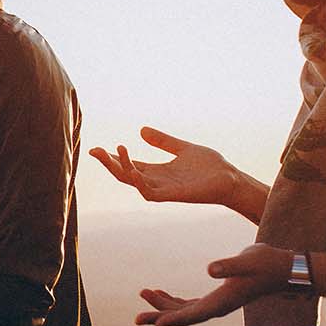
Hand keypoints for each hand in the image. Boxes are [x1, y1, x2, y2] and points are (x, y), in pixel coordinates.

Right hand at [89, 126, 238, 204]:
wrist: (230, 179)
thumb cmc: (209, 167)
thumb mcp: (182, 148)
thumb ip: (163, 141)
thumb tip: (141, 130)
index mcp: (158, 171)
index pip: (129, 166)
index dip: (114, 158)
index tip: (97, 148)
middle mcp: (157, 181)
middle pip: (125, 175)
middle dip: (109, 164)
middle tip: (95, 151)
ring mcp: (164, 190)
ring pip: (133, 183)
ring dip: (120, 169)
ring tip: (111, 153)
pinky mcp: (173, 195)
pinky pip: (149, 192)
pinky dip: (138, 182)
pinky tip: (131, 169)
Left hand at [134, 244, 291, 325]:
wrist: (283, 268)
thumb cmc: (266, 263)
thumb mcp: (247, 261)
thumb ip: (228, 266)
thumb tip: (209, 270)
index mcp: (222, 302)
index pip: (192, 315)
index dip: (172, 319)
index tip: (154, 324)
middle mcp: (217, 306)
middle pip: (183, 316)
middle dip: (160, 316)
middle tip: (136, 318)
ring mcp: (217, 302)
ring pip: (184, 310)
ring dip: (163, 305)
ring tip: (144, 294)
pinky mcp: (218, 295)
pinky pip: (190, 303)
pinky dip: (175, 300)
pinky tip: (161, 292)